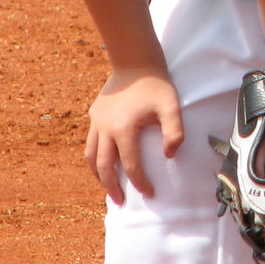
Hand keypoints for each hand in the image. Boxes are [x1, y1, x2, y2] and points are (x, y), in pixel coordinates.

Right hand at [85, 66, 183, 204]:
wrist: (135, 62)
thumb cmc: (157, 86)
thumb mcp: (171, 107)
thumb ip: (174, 132)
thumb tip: (169, 155)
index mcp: (123, 129)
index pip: (130, 165)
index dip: (140, 182)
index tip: (149, 194)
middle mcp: (105, 128)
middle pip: (103, 166)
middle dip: (112, 187)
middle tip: (121, 201)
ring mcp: (96, 121)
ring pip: (90, 156)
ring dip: (98, 175)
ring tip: (108, 188)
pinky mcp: (94, 115)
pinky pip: (90, 142)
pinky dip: (94, 157)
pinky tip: (103, 163)